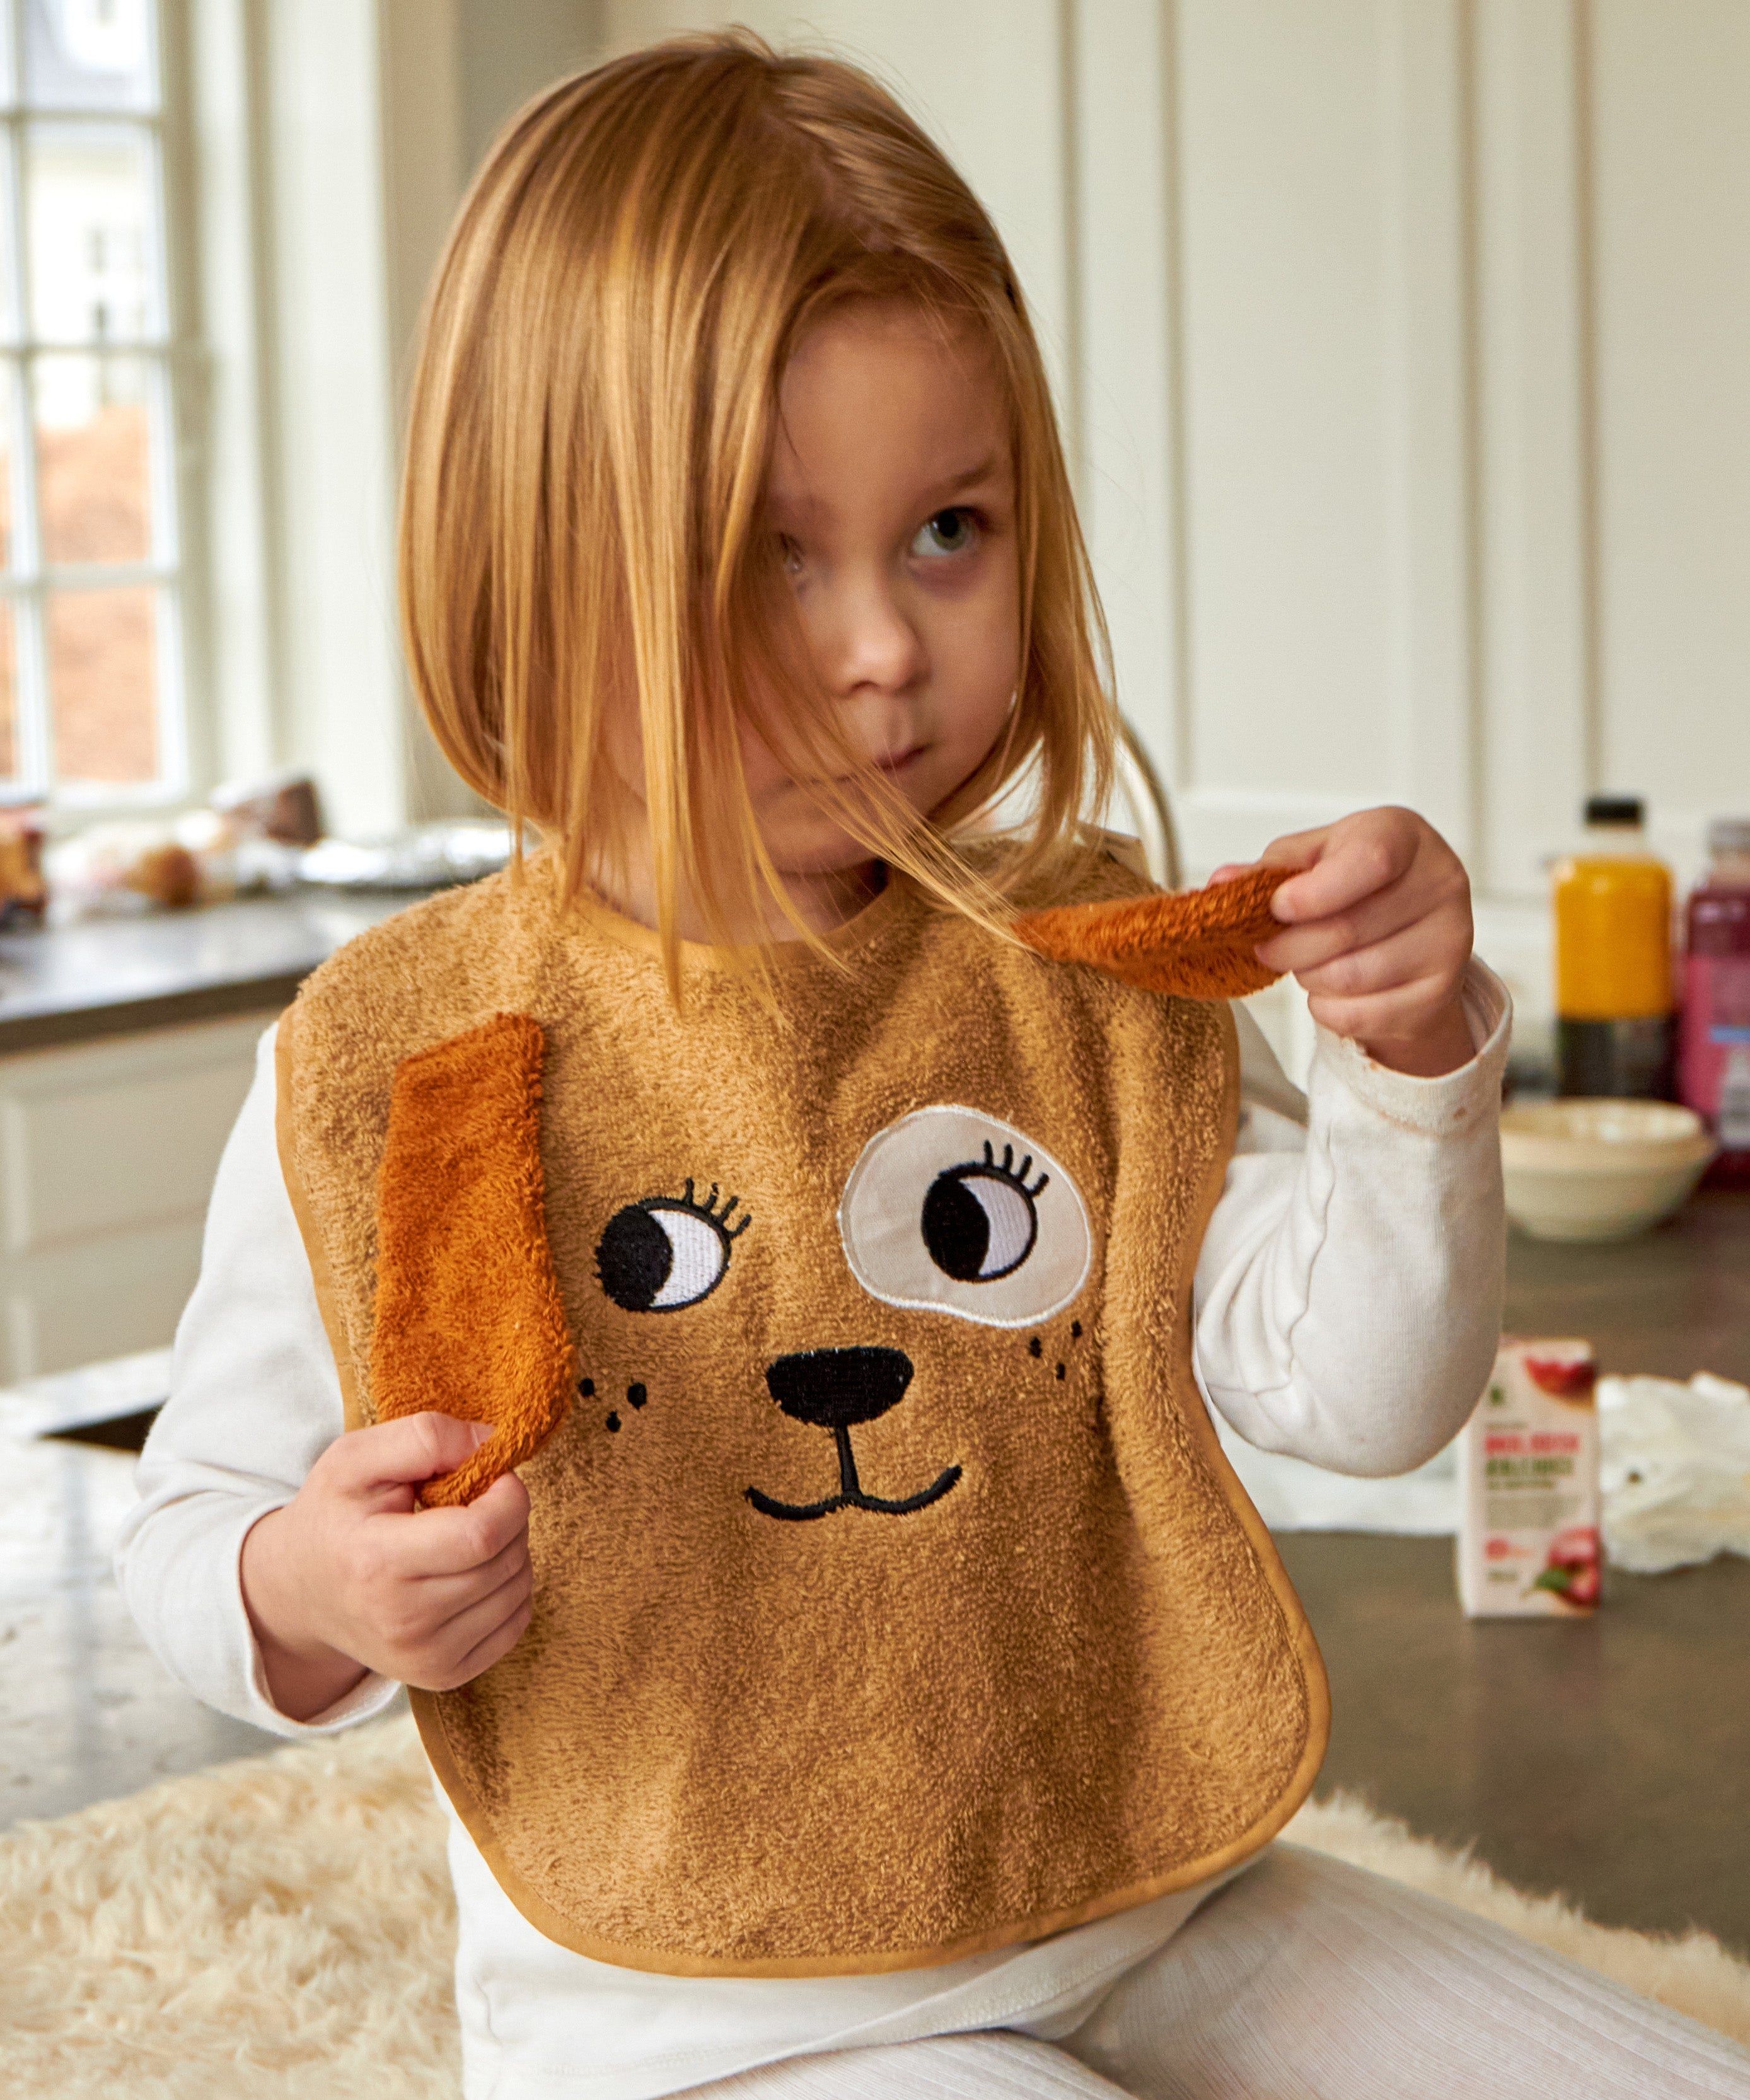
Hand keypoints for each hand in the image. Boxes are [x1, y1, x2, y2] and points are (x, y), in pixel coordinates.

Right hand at [240, 1412, 532, 1722]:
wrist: (301, 1592)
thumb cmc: (334, 1515)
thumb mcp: (357, 1458)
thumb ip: (423, 1436)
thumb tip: (490, 1442)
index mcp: (377, 1563)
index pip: (480, 1535)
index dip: (507, 1497)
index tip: (494, 1477)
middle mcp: (403, 1623)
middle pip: (505, 1561)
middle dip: (511, 1517)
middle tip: (477, 1501)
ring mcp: (426, 1658)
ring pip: (518, 1590)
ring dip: (513, 1550)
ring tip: (469, 1535)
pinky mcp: (445, 1675)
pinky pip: (516, 1621)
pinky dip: (510, 1588)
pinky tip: (472, 1570)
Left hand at [1213, 806, 1474, 1076]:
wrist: (1412, 934)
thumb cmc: (1358, 886)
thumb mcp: (1316, 859)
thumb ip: (1270, 870)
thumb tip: (1222, 885)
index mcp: (1404, 835)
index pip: (1368, 860)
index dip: (1313, 892)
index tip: (1277, 908)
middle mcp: (1439, 882)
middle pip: (1346, 929)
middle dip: (1289, 946)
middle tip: (1269, 947)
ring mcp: (1448, 940)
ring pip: (1349, 977)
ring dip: (1309, 976)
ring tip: (1309, 963)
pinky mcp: (1439, 993)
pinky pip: (1359, 1014)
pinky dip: (1327, 1007)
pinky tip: (1331, 988)